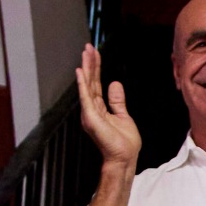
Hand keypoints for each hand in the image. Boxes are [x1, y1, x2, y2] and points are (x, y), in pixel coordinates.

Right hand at [75, 44, 140, 166]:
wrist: (124, 158)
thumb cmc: (124, 143)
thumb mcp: (123, 116)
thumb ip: (117, 101)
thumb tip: (115, 84)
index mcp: (99, 109)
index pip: (96, 84)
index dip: (96, 68)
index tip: (95, 54)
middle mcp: (92, 109)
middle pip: (90, 82)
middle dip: (90, 63)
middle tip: (88, 47)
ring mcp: (90, 113)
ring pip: (87, 86)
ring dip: (86, 68)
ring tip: (86, 52)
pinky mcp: (91, 117)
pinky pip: (85, 97)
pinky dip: (82, 84)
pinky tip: (80, 72)